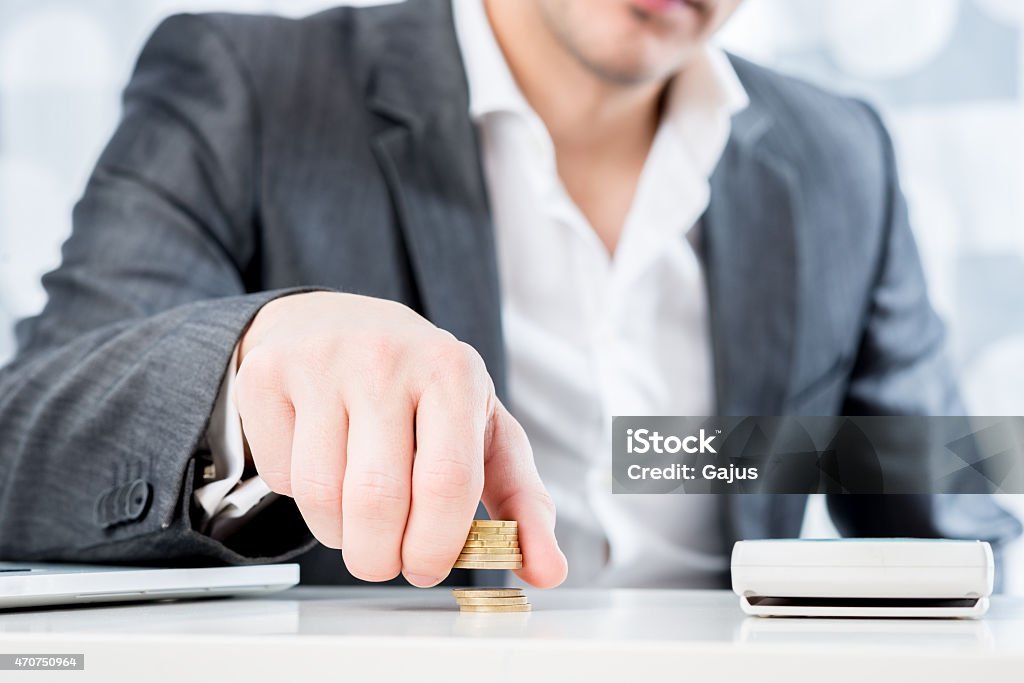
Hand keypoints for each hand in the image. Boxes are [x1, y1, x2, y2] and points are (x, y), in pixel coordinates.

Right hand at [234, 292, 566, 587]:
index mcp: (453, 371)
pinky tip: (320, 465)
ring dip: (341, 534)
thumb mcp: (482, 433)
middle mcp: (387, 357)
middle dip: (382, 556)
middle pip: (378, 498)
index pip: (447, 483)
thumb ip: (520, 502)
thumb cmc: (420, 390)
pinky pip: (279, 473)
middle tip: (386, 561)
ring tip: (358, 519)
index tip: (427, 566)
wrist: (338, 325)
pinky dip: (298, 495)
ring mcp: (322, 360)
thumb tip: (548, 571)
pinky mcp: (268, 372)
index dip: (435, 545)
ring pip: (322, 495)